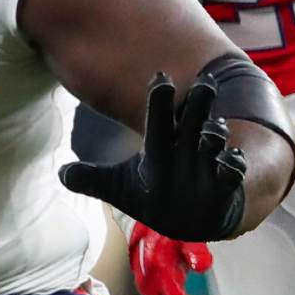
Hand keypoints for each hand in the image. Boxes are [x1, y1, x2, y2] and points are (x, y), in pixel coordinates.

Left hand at [60, 72, 247, 240]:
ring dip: (214, 134)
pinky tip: (229, 161)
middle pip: (192, 119)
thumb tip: (61, 174)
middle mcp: (185, 148)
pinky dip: (232, 166)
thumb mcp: (119, 190)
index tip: (160, 77)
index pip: (157, 117)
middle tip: (205, 81)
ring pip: (213, 141)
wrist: (191, 217)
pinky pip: (233, 172)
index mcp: (160, 143)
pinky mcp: (226, 185)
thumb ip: (92, 180)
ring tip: (212, 130)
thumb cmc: (154, 195)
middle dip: (199, 102)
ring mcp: (207, 164)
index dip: (159, 99)